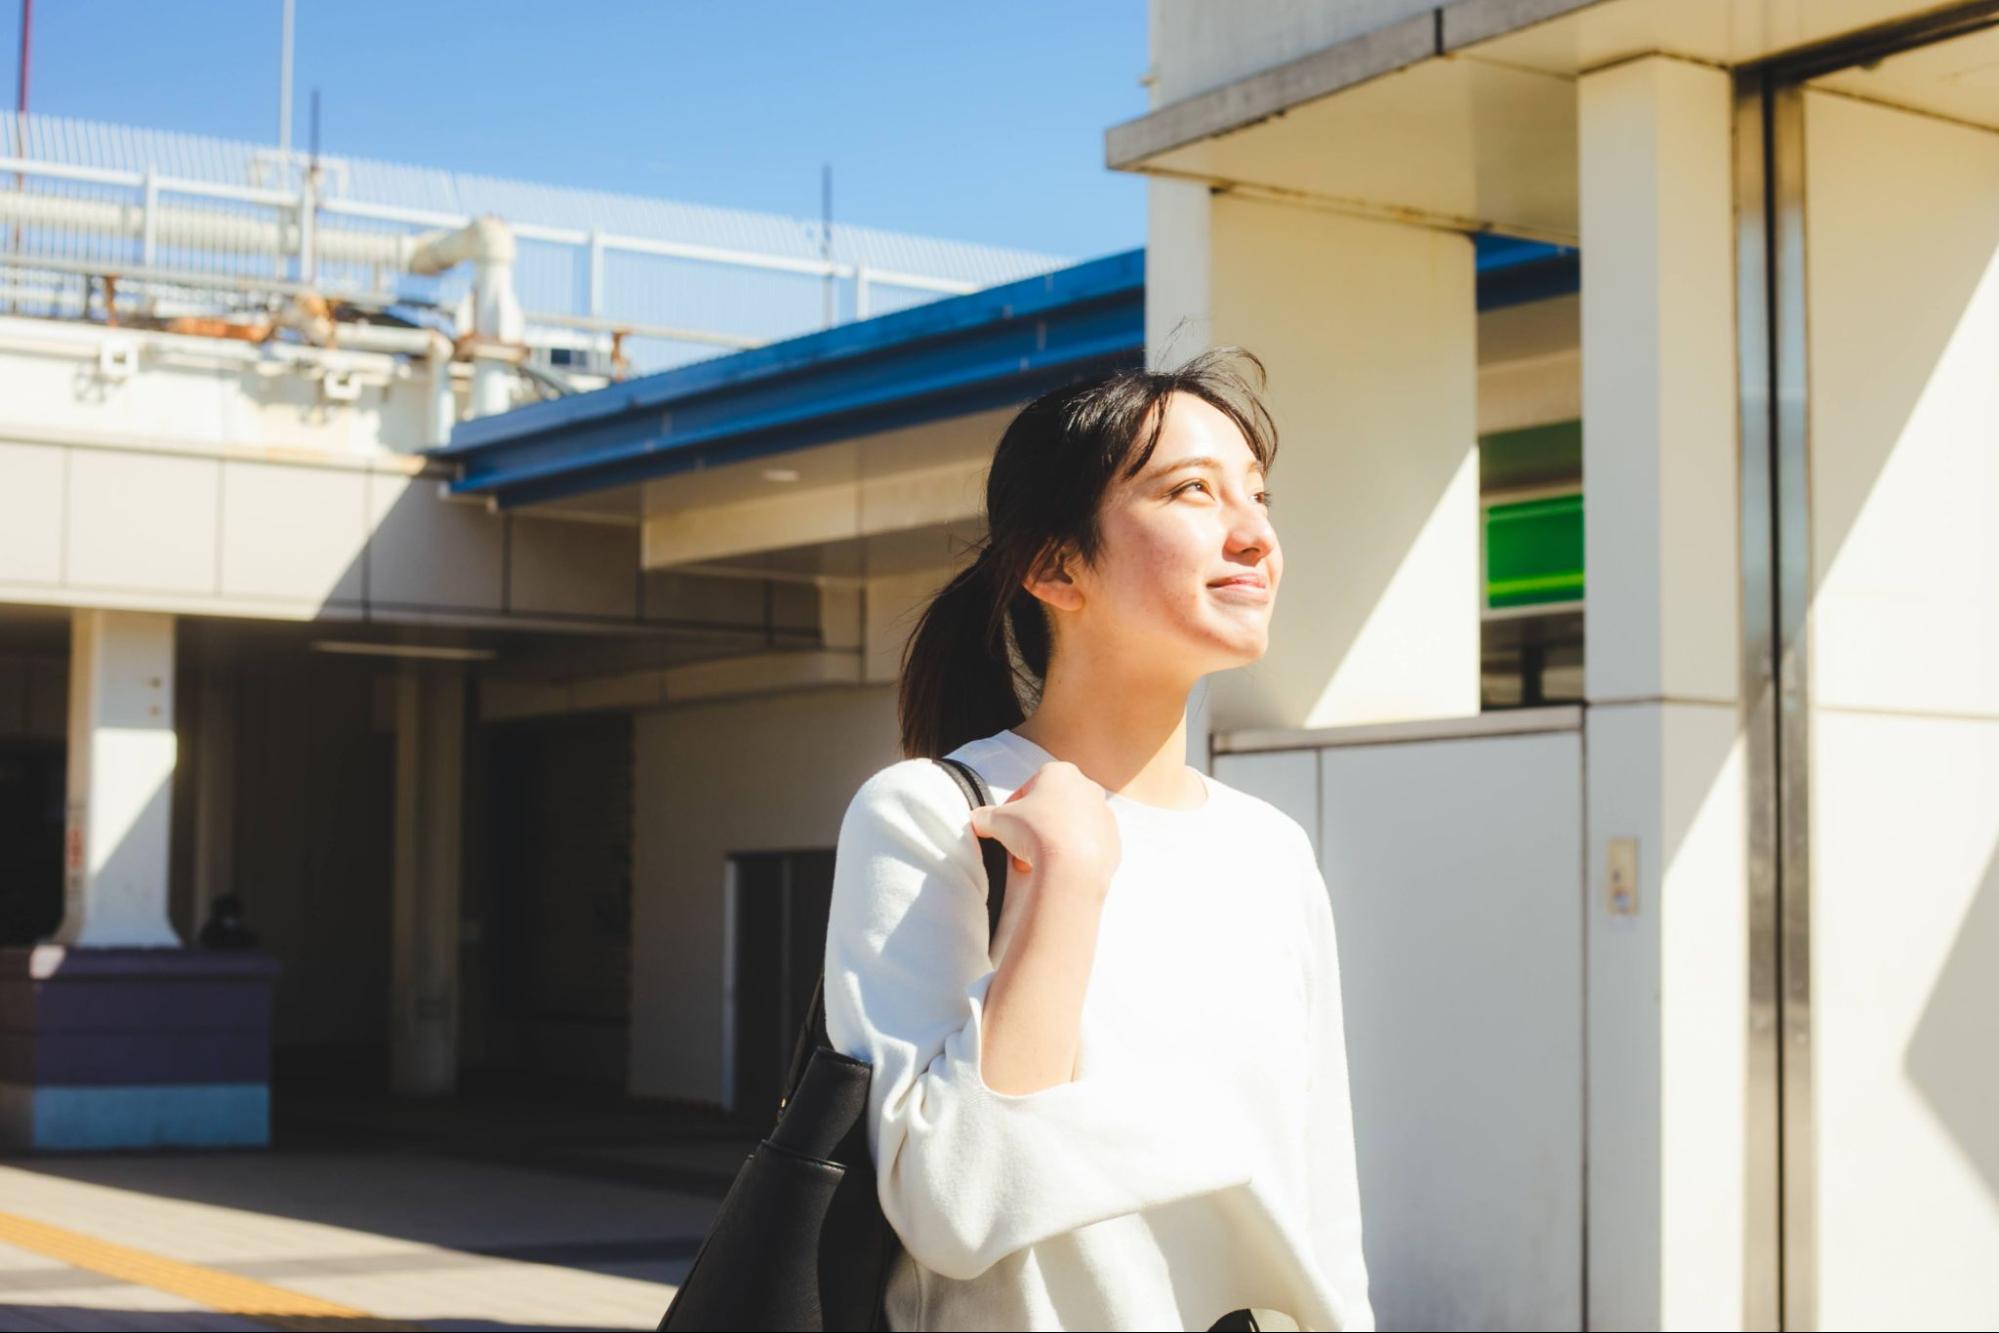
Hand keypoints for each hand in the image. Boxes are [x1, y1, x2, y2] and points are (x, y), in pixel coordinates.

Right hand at [966, 760, 1121, 896]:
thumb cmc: (1035, 832)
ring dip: (1051, 842)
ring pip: (1070, 827)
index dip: (1011, 810)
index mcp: (1060, 772)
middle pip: (1052, 807)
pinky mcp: (1114, 841)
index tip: (1004, 829)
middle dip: (1033, 827)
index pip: (1028, 789)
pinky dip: (1072, 856)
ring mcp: (1104, 815)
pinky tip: (1058, 870)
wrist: (1074, 866)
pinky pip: (1087, 847)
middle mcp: (1087, 787)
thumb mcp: (996, 821)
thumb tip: (976, 820)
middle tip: (1018, 848)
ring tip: (1036, 862)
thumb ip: (984, 816)